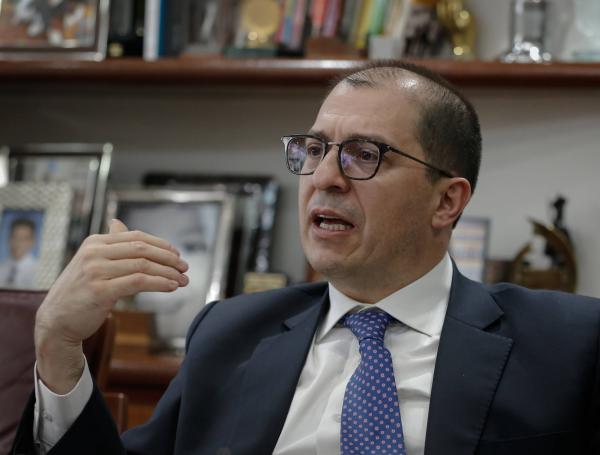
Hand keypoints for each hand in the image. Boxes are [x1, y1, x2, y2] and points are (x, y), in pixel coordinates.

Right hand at [35, 219, 188, 392]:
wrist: (55, 321)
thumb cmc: (78, 292)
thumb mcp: (91, 262)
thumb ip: (109, 245)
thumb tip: (118, 223)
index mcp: (95, 243)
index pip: (136, 237)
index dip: (161, 244)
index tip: (177, 254)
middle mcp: (94, 253)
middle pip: (142, 249)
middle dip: (168, 258)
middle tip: (184, 267)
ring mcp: (95, 271)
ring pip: (142, 265)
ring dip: (168, 273)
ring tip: (182, 280)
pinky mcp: (100, 291)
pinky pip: (138, 282)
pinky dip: (159, 283)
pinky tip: (171, 287)